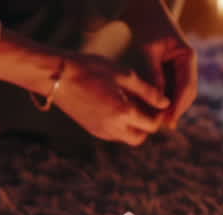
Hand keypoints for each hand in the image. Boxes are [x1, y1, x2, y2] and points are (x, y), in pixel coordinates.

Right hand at [54, 53, 169, 145]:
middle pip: (140, 138)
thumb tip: (165, 103)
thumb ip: (148, 91)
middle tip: (146, 105)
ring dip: (133, 126)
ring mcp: (100, 131)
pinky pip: (113, 134)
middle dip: (146, 125)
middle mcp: (112, 128)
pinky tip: (116, 105)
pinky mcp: (91, 130)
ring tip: (130, 102)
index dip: (159, 115)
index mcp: (123, 113)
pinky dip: (120, 125)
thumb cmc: (91, 68)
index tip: (157, 101)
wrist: (57, 76)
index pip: (152, 125)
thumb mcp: (124, 75)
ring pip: (126, 138)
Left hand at [132, 12, 197, 127]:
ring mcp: (179, 68)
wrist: (142, 10)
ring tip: (155, 123)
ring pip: (177, 94)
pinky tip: (149, 111)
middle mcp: (187, 64)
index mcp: (188, 57)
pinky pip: (167, 90)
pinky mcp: (169, 71)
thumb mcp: (147, 50)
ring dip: (167, 108)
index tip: (167, 122)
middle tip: (161, 127)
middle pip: (185, 95)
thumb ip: (153, 75)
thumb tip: (156, 102)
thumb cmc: (144, 26)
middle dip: (174, 111)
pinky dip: (160, 100)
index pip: (187, 87)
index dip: (178, 107)